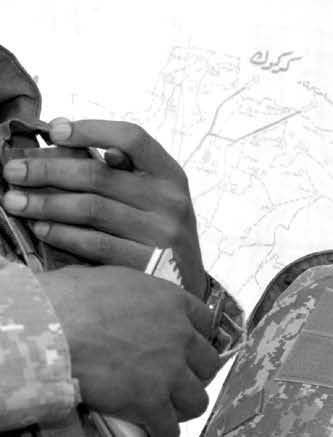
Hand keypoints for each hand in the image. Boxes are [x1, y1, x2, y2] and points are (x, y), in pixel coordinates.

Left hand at [3, 117, 205, 294]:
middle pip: (97, 175)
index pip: (132, 138)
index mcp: (170, 174)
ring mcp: (162, 234)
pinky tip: (41, 227)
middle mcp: (170, 201)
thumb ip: (119, 168)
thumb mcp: (152, 194)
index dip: (90, 129)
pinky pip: (95, 243)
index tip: (53, 131)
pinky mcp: (149, 264)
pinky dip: (62, 233)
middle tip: (12, 171)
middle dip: (46, 170)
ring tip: (14, 201)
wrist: (187, 283)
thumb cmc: (157, 229)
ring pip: (90, 208)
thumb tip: (61, 133)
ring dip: (45, 203)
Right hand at [39, 266, 218, 436]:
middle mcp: (179, 336)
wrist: (45, 331)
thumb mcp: (106, 281)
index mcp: (170, 301)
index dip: (196, 338)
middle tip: (176, 382)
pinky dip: (163, 436)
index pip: (204, 321)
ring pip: (197, 400)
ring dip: (184, 407)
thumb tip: (117, 299)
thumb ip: (129, 295)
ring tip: (168, 411)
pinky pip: (169, 428)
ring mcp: (169, 371)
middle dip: (194, 374)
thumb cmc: (64, 298)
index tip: (186, 349)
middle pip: (208, 364)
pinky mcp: (151, 401)